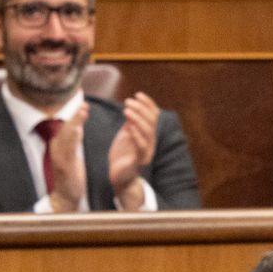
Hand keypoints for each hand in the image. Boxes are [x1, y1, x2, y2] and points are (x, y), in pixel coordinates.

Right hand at [45, 110, 86, 211]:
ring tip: (83, 111)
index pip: (67, 126)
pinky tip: (78, 130)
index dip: (75, 115)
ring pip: (67, 136)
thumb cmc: (70, 176)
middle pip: (66, 128)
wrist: (65, 197)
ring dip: (75, 122)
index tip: (84, 103)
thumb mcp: (71, 155)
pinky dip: (73, 139)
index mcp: (58, 145)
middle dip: (76, 115)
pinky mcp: (63, 166)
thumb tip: (77, 125)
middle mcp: (56, 149)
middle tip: (84, 104)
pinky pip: (69, 150)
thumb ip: (73, 141)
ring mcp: (59, 157)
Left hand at [107, 91, 160, 210]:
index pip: (154, 115)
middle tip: (129, 101)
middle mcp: (151, 142)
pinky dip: (135, 134)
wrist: (118, 177)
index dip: (148, 104)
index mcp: (149, 134)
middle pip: (151, 121)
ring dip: (137, 118)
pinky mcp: (139, 161)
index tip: (138, 94)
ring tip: (127, 109)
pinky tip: (129, 126)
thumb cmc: (122, 155)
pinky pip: (141, 145)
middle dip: (140, 109)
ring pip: (147, 132)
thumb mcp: (126, 135)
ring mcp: (146, 152)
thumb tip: (130, 107)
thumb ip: (130, 123)